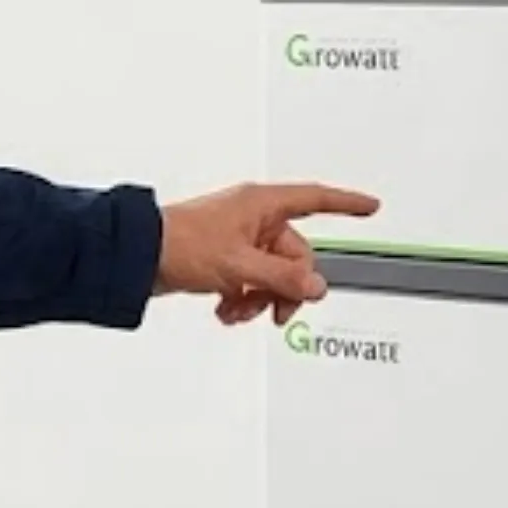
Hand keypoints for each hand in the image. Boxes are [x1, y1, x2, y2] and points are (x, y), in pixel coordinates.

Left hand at [154, 180, 378, 326]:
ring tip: (239, 308)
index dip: (346, 203)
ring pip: (272, 273)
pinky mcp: (222, 257)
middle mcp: (252, 218)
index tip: (369, 206)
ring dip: (260, 297)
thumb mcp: (241, 265)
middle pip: (295, 255)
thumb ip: (283, 279)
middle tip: (273, 307)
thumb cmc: (179, 242)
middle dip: (285, 287)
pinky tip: (227, 309)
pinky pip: (250, 280)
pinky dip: (243, 298)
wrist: (138, 257)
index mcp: (261, 204)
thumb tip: (315, 288)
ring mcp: (237, 238)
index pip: (315, 199)